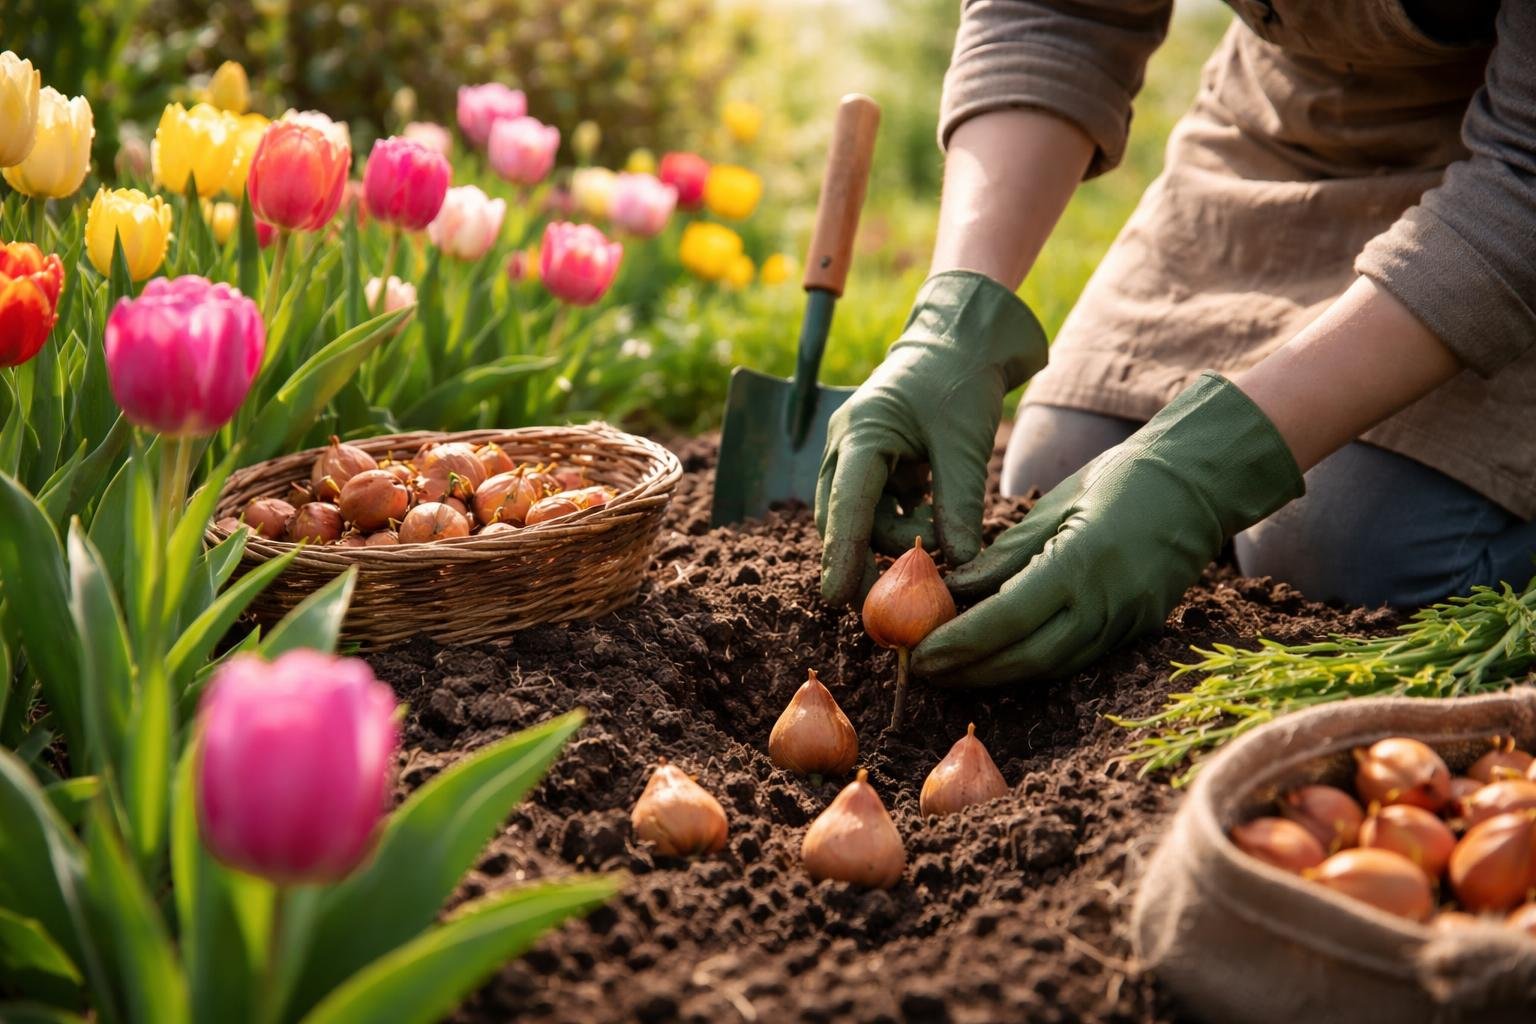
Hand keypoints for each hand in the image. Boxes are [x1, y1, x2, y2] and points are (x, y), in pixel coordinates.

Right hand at [815, 270, 1046, 605]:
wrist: (958, 341)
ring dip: (894, 534)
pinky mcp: (869, 462)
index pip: (846, 505)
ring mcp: (852, 453)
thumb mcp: (964, 445)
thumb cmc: (959, 382)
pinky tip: (932, 511)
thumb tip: (957, 566)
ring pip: (859, 517)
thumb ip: (958, 505)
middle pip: (840, 518)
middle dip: (865, 556)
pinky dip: (902, 520)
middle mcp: (844, 445)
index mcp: (861, 433)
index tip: (838, 598)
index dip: (841, 554)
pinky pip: (875, 506)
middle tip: (897, 595)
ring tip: (940, 527)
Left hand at [912, 373, 1303, 684]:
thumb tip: (952, 590)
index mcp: (1080, 563)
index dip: (960, 643)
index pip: (1007, 618)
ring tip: (950, 672)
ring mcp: (1125, 622)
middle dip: (969, 671)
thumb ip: (1003, 554)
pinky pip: (1073, 659)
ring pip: (1050, 667)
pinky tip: (997, 661)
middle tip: (922, 671)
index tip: (919, 653)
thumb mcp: (1054, 506)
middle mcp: (1105, 603)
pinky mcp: (1136, 630)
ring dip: (996, 675)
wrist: (1198, 484)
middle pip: (1025, 657)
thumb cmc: (1120, 480)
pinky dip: (1031, 665)